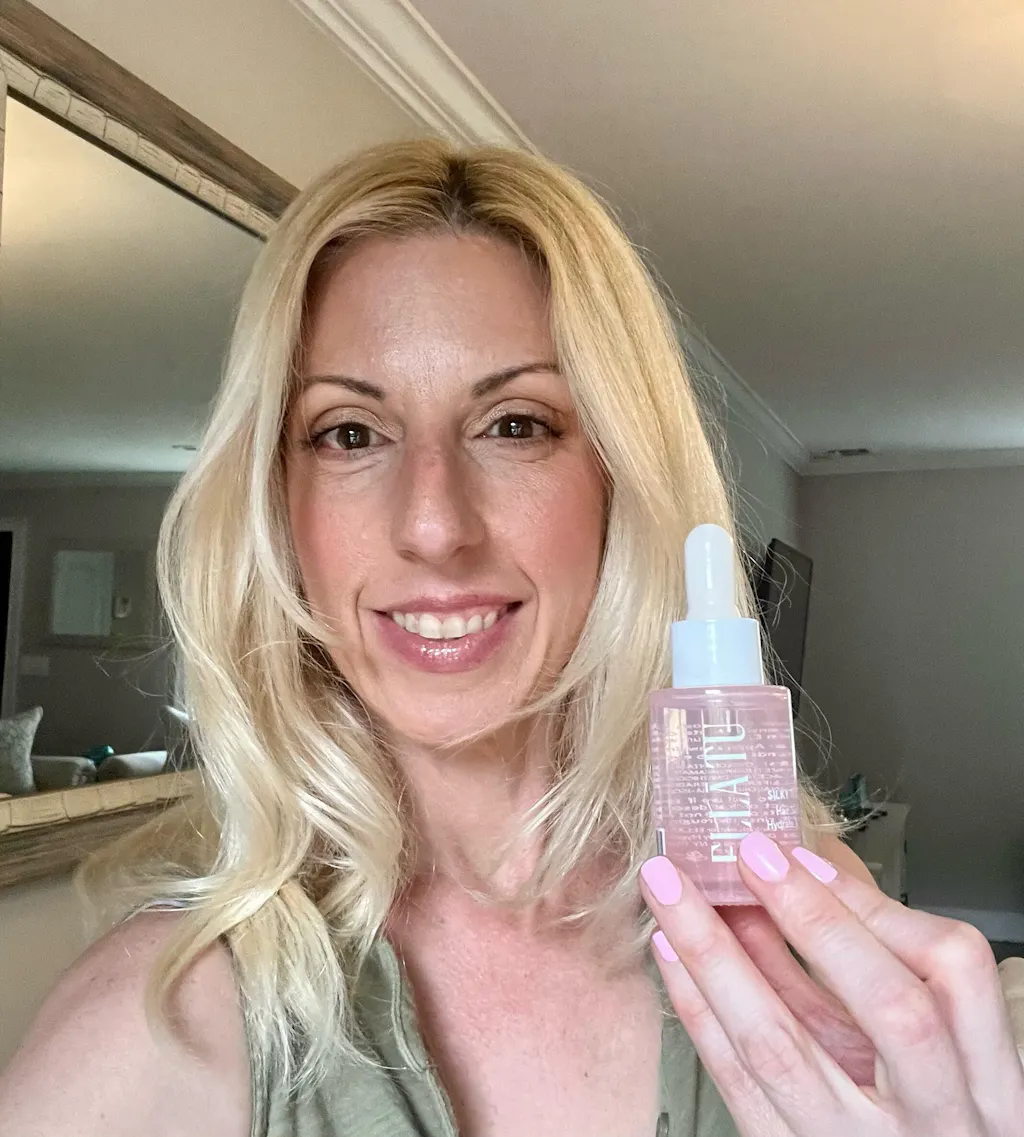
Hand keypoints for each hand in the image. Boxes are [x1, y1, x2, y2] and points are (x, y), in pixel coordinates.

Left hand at [640, 835, 1023, 1136]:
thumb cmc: (919, 1111)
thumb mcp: (926, 1039)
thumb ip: (874, 955)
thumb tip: (806, 859)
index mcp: (985, 1081)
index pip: (954, 974)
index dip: (880, 906)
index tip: (808, 856)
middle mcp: (935, 1120)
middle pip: (889, 1009)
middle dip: (814, 921)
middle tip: (747, 856)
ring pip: (781, 1046)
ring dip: (718, 953)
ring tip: (675, 892)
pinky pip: (732, 1079)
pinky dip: (696, 1005)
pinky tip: (670, 951)